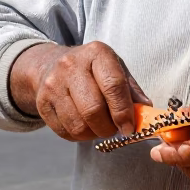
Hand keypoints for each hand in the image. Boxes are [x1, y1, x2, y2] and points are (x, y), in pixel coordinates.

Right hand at [9, 41, 149, 140]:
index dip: (123, 112)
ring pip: (78, 125)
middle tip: (114, 129)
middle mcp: (71, 66)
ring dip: (94, 134)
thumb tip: (147, 113)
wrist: (50, 66)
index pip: (113, 85)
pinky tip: (84, 126)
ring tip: (99, 127)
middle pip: (93, 109)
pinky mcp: (42, 102)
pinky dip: (79, 136)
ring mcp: (53, 84)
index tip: (129, 128)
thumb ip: (132, 91)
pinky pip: (65, 131)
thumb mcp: (115, 69)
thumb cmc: (92, 71)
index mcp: (97, 53)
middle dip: (108, 128)